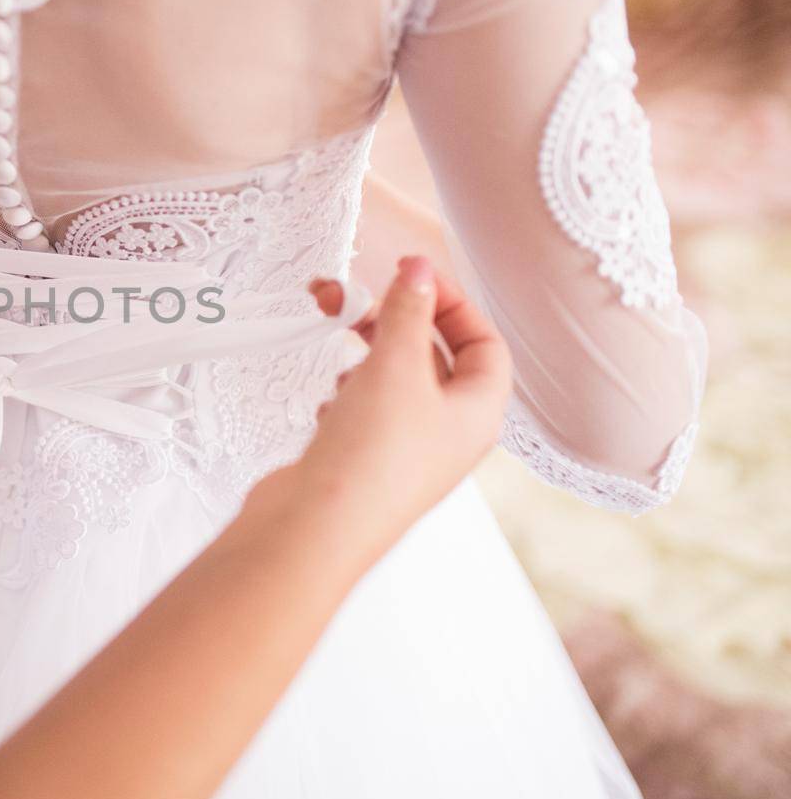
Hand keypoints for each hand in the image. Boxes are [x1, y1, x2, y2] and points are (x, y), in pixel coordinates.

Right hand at [285, 256, 512, 542]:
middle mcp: (449, 434)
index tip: (409, 275)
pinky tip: (329, 398)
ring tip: (335, 339)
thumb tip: (419, 269)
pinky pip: (363, 411)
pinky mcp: (363, 462)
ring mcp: (405, 452)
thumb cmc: (371, 457)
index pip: (484, 343)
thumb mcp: (396, 365)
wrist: (315, 529)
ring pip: (394, 381)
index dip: (452, 302)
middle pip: (436, 358)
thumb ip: (407, 311)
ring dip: (366, 352)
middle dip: (395, 320)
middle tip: (357, 297)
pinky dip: (345, 392)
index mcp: (477, 413)